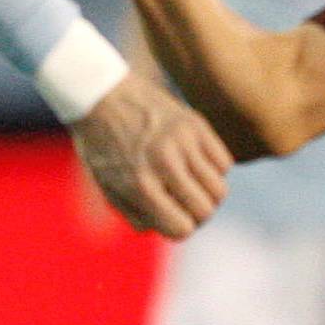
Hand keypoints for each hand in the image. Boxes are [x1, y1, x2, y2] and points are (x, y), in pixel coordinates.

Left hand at [70, 70, 228, 238]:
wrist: (100, 94)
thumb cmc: (101, 145)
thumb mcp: (108, 186)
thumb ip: (136, 214)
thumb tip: (168, 229)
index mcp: (139, 185)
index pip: (181, 229)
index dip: (179, 229)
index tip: (172, 218)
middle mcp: (164, 163)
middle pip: (205, 211)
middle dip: (197, 215)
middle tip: (186, 205)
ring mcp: (182, 141)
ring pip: (219, 189)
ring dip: (208, 194)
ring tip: (193, 186)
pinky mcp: (195, 123)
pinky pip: (224, 163)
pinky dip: (214, 170)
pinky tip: (197, 164)